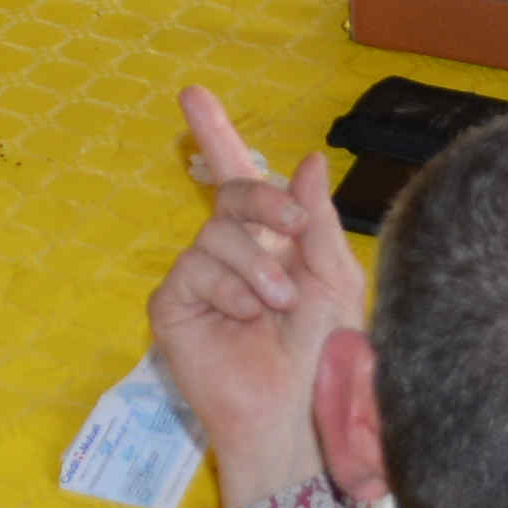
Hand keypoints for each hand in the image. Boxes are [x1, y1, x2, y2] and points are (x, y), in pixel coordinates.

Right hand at [149, 86, 362, 507]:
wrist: (297, 412)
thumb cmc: (321, 353)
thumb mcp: (334, 278)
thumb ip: (317, 219)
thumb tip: (307, 158)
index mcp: (269, 240)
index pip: (239, 177)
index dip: (215, 134)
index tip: (192, 94)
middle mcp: (229, 253)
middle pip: (232, 191)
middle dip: (264, 203)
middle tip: (294, 234)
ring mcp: (197, 279)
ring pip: (217, 233)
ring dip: (257, 266)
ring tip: (276, 305)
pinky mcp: (173, 307)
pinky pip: (194, 269)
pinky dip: (230, 290)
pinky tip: (246, 317)